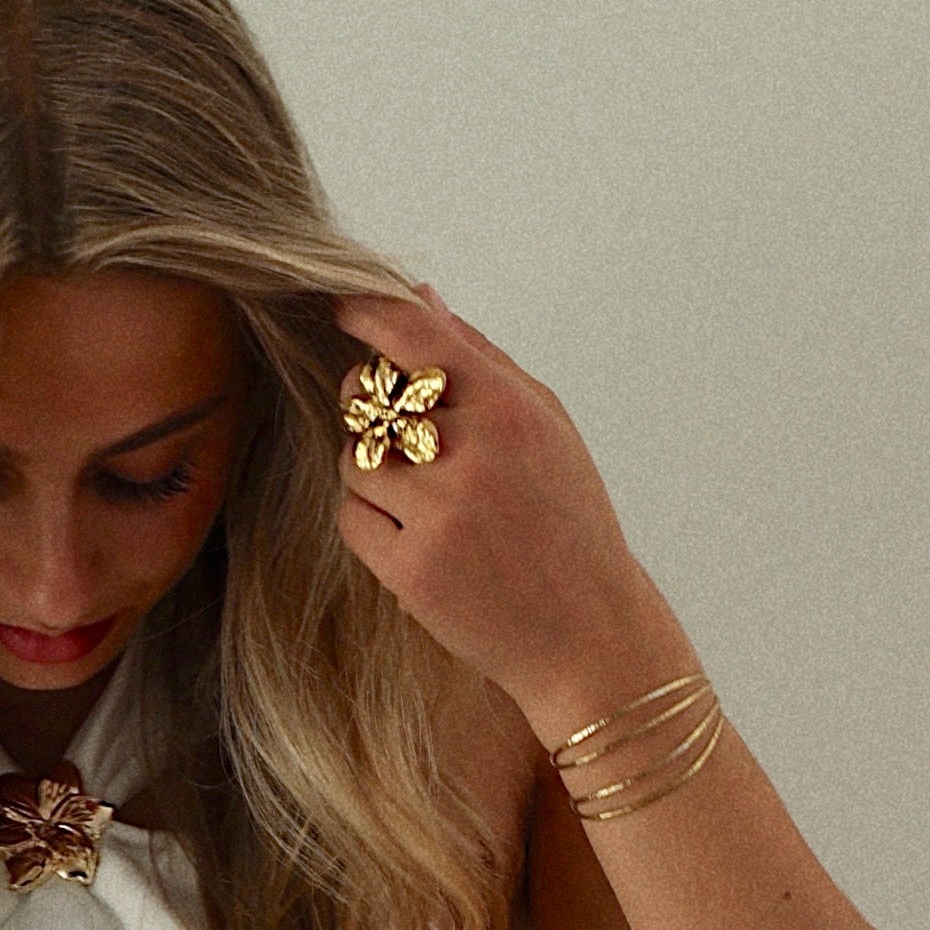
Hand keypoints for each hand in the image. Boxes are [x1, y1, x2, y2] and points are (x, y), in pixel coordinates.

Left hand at [328, 278, 652, 719]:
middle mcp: (473, 455)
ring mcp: (439, 514)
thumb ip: (481, 360)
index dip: (367, 313)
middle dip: (364, 405)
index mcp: (510, 409)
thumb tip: (419, 296)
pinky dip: (369, 523)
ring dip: (371, 472)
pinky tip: (413, 538)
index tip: (342, 307)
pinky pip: (351, 519)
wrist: (587, 633)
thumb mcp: (546, 427)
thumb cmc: (566, 524)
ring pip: (353, 461)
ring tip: (421, 499)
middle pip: (367, 398)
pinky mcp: (411, 570)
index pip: (416, 336)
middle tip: (391, 429)